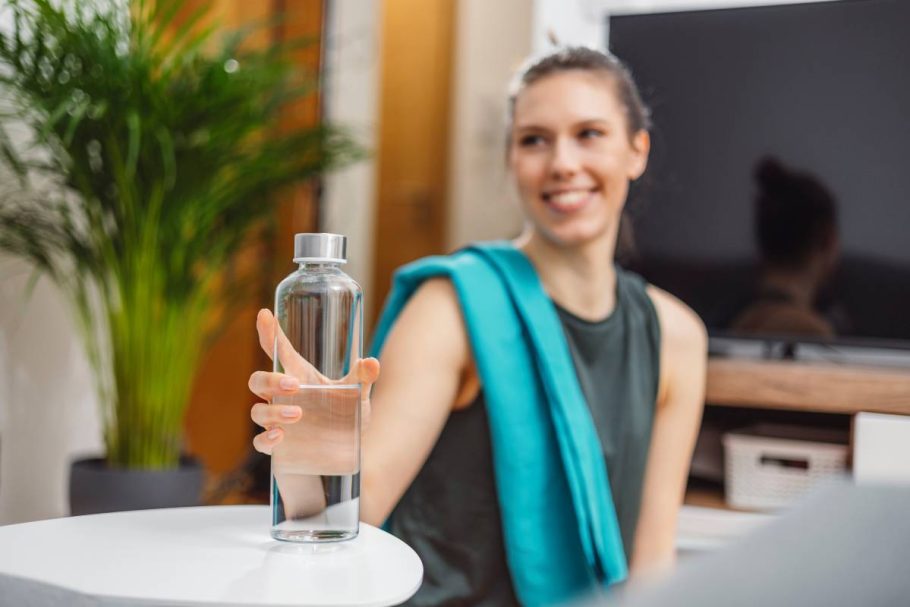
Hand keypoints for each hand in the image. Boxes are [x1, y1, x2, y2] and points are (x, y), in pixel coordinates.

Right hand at [248, 308, 379, 455]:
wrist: (343, 457)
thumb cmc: (344, 419)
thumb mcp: (358, 397)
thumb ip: (363, 379)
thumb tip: (371, 362)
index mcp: (300, 377)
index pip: (278, 351)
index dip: (269, 333)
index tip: (264, 313)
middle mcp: (283, 399)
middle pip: (258, 381)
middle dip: (270, 380)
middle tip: (294, 385)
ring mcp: (278, 422)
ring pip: (257, 411)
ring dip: (273, 411)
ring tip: (298, 414)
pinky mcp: (278, 447)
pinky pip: (259, 442)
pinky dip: (266, 439)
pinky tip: (280, 437)